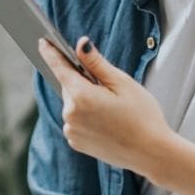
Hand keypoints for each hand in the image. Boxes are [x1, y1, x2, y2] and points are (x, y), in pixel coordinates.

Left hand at [37, 38, 175, 177]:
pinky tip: (107, 123)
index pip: (60, 68)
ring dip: (86, 101)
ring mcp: (72, 131)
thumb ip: (96, 63)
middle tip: (110, 89)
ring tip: (113, 110)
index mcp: (81, 96)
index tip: (42, 41)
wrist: (151, 153)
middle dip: (84, 82)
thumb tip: (80, 44)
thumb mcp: (122, 83)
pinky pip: (76, 121)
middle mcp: (70, 115)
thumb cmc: (142, 116)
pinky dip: (86, 117)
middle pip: (70, 87)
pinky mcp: (76, 143)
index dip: (51, 52)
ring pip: (73, 105)